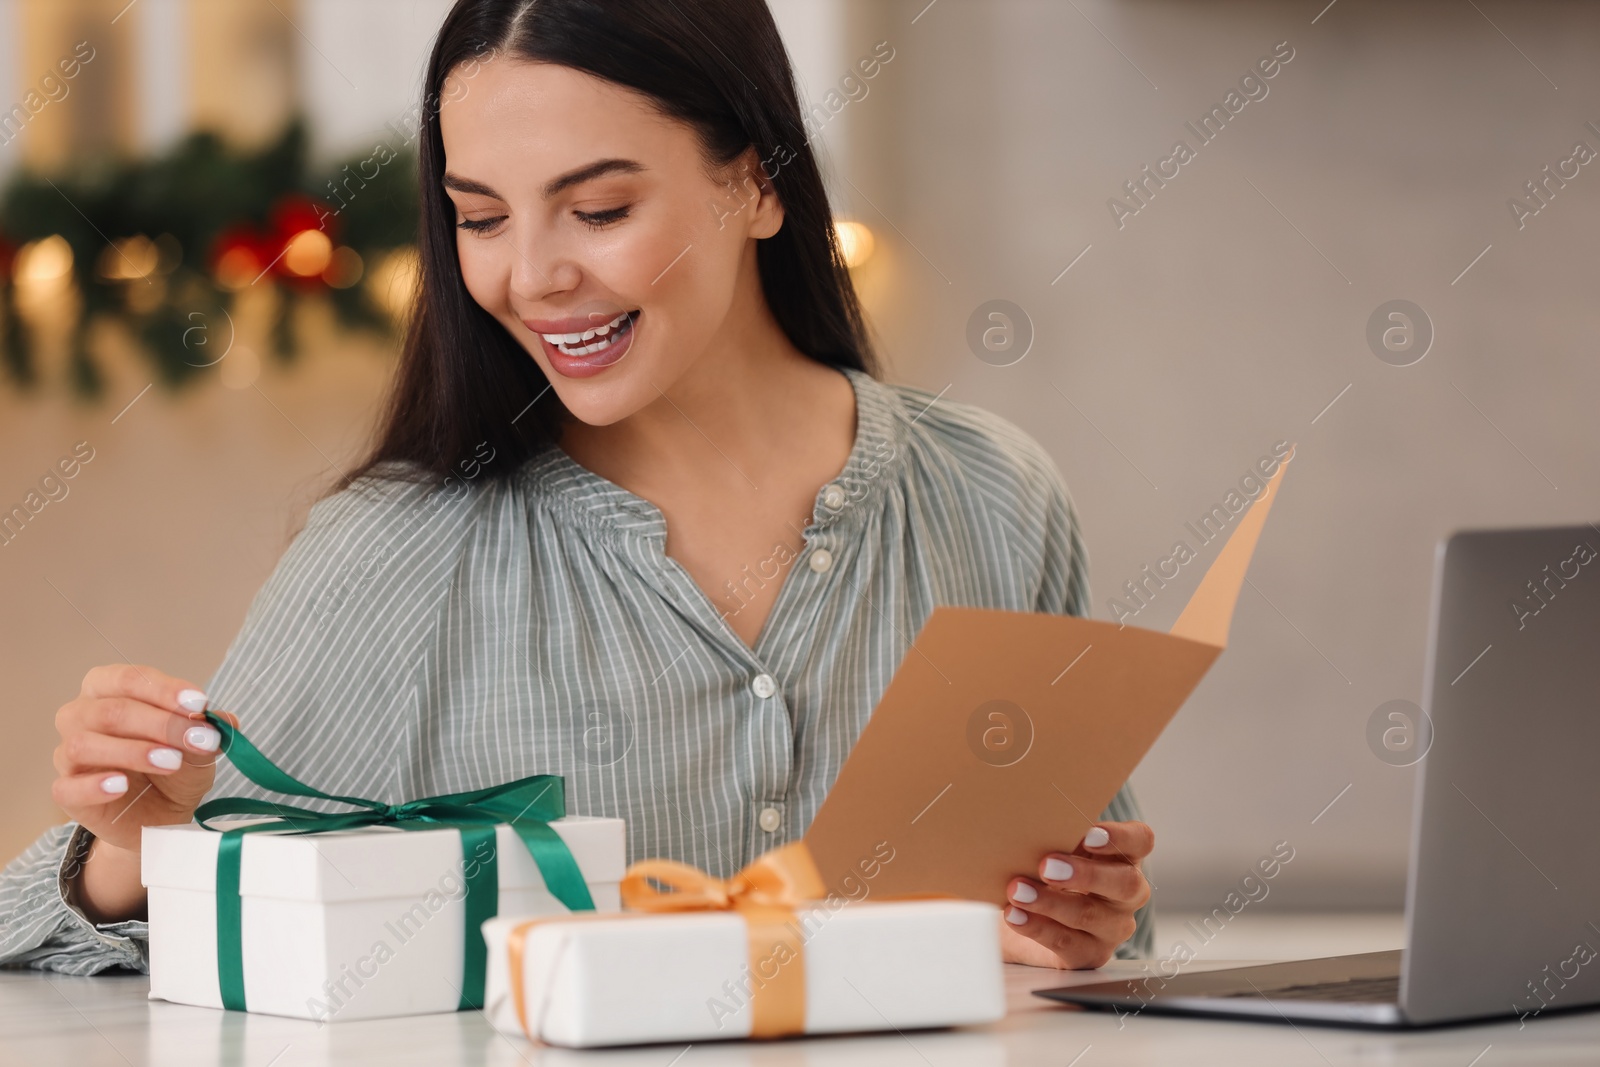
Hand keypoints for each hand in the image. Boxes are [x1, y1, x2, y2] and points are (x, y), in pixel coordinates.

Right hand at [52, 665, 231, 920]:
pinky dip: (94, 785)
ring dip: (133, 751)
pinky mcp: (66, 792)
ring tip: (171, 762)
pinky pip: (68, 787)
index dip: (165, 690)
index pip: (130, 679)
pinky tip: (121, 785)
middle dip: (160, 724)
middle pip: (110, 711)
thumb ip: (207, 731)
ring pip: (84, 744)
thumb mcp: (199, 748)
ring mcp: (68, 754)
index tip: (199, 705)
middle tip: (198, 739)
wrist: (159, 815)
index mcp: (109, 689)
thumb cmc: (174, 767)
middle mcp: (81, 715)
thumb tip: (225, 720)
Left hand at [999, 820, 1153, 968]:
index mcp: (1123, 857)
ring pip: (1090, 914)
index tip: (1089, 834)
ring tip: (1017, 890)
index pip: (1140, 841)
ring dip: (1049, 901)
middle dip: (1085, 874)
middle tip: (1047, 865)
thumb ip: (1053, 836)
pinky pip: (1067, 942)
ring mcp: (1112, 927)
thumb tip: (1027, 820)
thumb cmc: (1043, 871)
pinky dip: (1037, 927)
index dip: (1121, 837)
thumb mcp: (1051, 849)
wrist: (1022, 917)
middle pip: (1125, 883)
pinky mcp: (1090, 954)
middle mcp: (1126, 894)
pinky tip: (1015, 914)